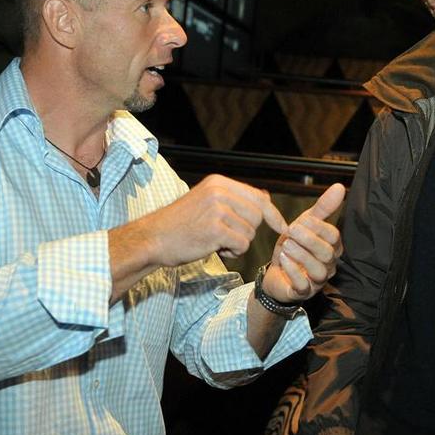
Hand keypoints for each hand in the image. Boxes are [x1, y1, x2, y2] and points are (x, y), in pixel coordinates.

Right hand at [123, 174, 286, 267]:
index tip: (282, 226)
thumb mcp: (206, 201)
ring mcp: (217, 209)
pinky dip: (233, 252)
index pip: (259, 196)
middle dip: (247, 230)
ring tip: (214, 241)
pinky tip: (214, 249)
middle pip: (257, 215)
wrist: (153, 239)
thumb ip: (234, 199)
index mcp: (218, 182)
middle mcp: (219, 191)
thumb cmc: (179, 224)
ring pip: (250, 232)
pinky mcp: (215, 229)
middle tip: (224, 236)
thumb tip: (265, 197)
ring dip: (237, 243)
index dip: (273, 213)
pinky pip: (242, 244)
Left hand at [261, 183, 344, 302]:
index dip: (318, 227)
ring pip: (318, 270)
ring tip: (285, 245)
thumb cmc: (294, 247)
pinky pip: (303, 285)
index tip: (300, 221)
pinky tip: (283, 260)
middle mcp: (329, 265)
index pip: (333, 236)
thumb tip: (339, 187)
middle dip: (308, 240)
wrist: (276, 273)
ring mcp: (317, 281)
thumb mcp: (305, 224)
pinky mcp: (303, 293)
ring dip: (300, 255)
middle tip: (290, 231)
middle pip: (327, 253)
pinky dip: (293, 271)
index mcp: (331, 247)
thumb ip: (322, 208)